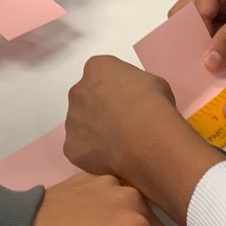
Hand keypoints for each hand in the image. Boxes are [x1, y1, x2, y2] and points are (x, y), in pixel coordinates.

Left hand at [64, 55, 224, 220]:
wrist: (145, 137)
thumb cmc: (154, 104)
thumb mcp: (154, 83)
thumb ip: (135, 87)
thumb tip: (135, 100)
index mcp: (97, 68)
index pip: (100, 74)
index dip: (115, 88)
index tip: (127, 100)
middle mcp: (78, 91)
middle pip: (86, 98)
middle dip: (100, 108)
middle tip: (121, 122)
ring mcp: (71, 120)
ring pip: (81, 125)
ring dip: (95, 131)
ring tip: (118, 143)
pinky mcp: (71, 147)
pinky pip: (81, 149)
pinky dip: (93, 153)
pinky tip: (112, 157)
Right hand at [169, 0, 225, 71]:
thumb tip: (206, 64)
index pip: (195, 12)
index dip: (192, 38)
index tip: (189, 66)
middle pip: (197, 16)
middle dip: (194, 39)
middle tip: (191, 67)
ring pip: (210, 23)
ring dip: (209, 43)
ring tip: (203, 70)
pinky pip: (225, 27)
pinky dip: (222, 42)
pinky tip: (219, 62)